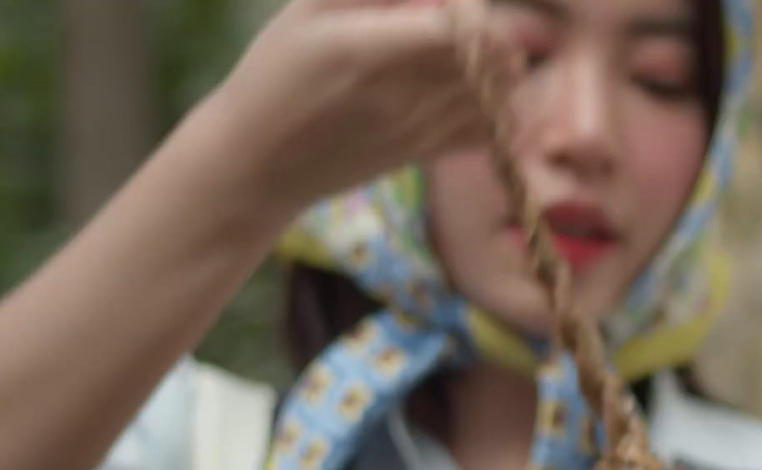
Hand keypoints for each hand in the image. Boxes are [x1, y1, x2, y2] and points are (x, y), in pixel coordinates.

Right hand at [198, 0, 515, 217]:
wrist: (259, 163)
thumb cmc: (276, 73)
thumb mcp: (306, 10)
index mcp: (368, 51)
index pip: (460, 30)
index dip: (472, 10)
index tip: (451, 3)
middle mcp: (403, 94)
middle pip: (493, 58)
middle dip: (495, 29)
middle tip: (464, 21)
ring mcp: (420, 129)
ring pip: (500, 93)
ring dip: (502, 64)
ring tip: (472, 51)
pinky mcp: (426, 153)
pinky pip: (492, 128)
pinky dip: (501, 103)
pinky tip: (476, 86)